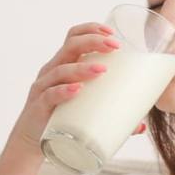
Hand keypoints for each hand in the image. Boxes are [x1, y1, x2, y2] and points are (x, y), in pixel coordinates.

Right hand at [6, 22, 145, 155]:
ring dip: (82, 67)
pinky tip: (77, 90)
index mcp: (63, 66)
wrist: (32, 145)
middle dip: (93, 42)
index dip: (91, 29)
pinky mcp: (38, 107)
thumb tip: (141, 126)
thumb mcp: (84, 111)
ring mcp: (43, 88)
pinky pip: (49, 95)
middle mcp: (51, 72)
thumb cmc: (60, 121)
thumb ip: (111, 115)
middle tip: (115, 47)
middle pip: (70, 46)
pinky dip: (63, 91)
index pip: (74, 37)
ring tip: (102, 70)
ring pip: (61, 69)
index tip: (112, 32)